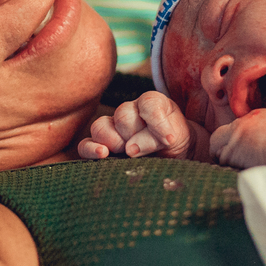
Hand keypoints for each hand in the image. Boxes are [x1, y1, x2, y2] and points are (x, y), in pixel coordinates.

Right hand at [79, 91, 209, 160]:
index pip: (148, 104)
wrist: (177, 162)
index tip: (169, 140)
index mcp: (152, 104)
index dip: (157, 122)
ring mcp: (113, 129)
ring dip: (113, 140)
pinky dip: (91, 149)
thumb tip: (130, 150)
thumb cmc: (179, 147)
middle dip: (135, 134)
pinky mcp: (101, 148)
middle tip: (149, 149)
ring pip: (101, 126)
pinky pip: (86, 144)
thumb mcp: (177, 138)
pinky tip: (102, 154)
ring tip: (126, 151)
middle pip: (123, 115)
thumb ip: (159, 138)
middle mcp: (130, 112)